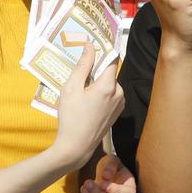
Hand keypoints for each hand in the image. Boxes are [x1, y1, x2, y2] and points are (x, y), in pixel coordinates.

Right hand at [53, 45, 126, 170]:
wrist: (77, 147)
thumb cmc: (71, 117)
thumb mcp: (71, 88)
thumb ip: (83, 65)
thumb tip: (90, 46)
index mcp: (109, 85)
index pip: (111, 59)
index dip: (102, 51)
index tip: (93, 46)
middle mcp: (119, 93)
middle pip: (109, 72)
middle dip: (95, 71)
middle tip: (79, 76)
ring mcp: (120, 104)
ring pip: (109, 84)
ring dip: (97, 83)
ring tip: (80, 92)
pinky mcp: (117, 112)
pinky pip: (110, 95)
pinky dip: (100, 94)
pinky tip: (86, 103)